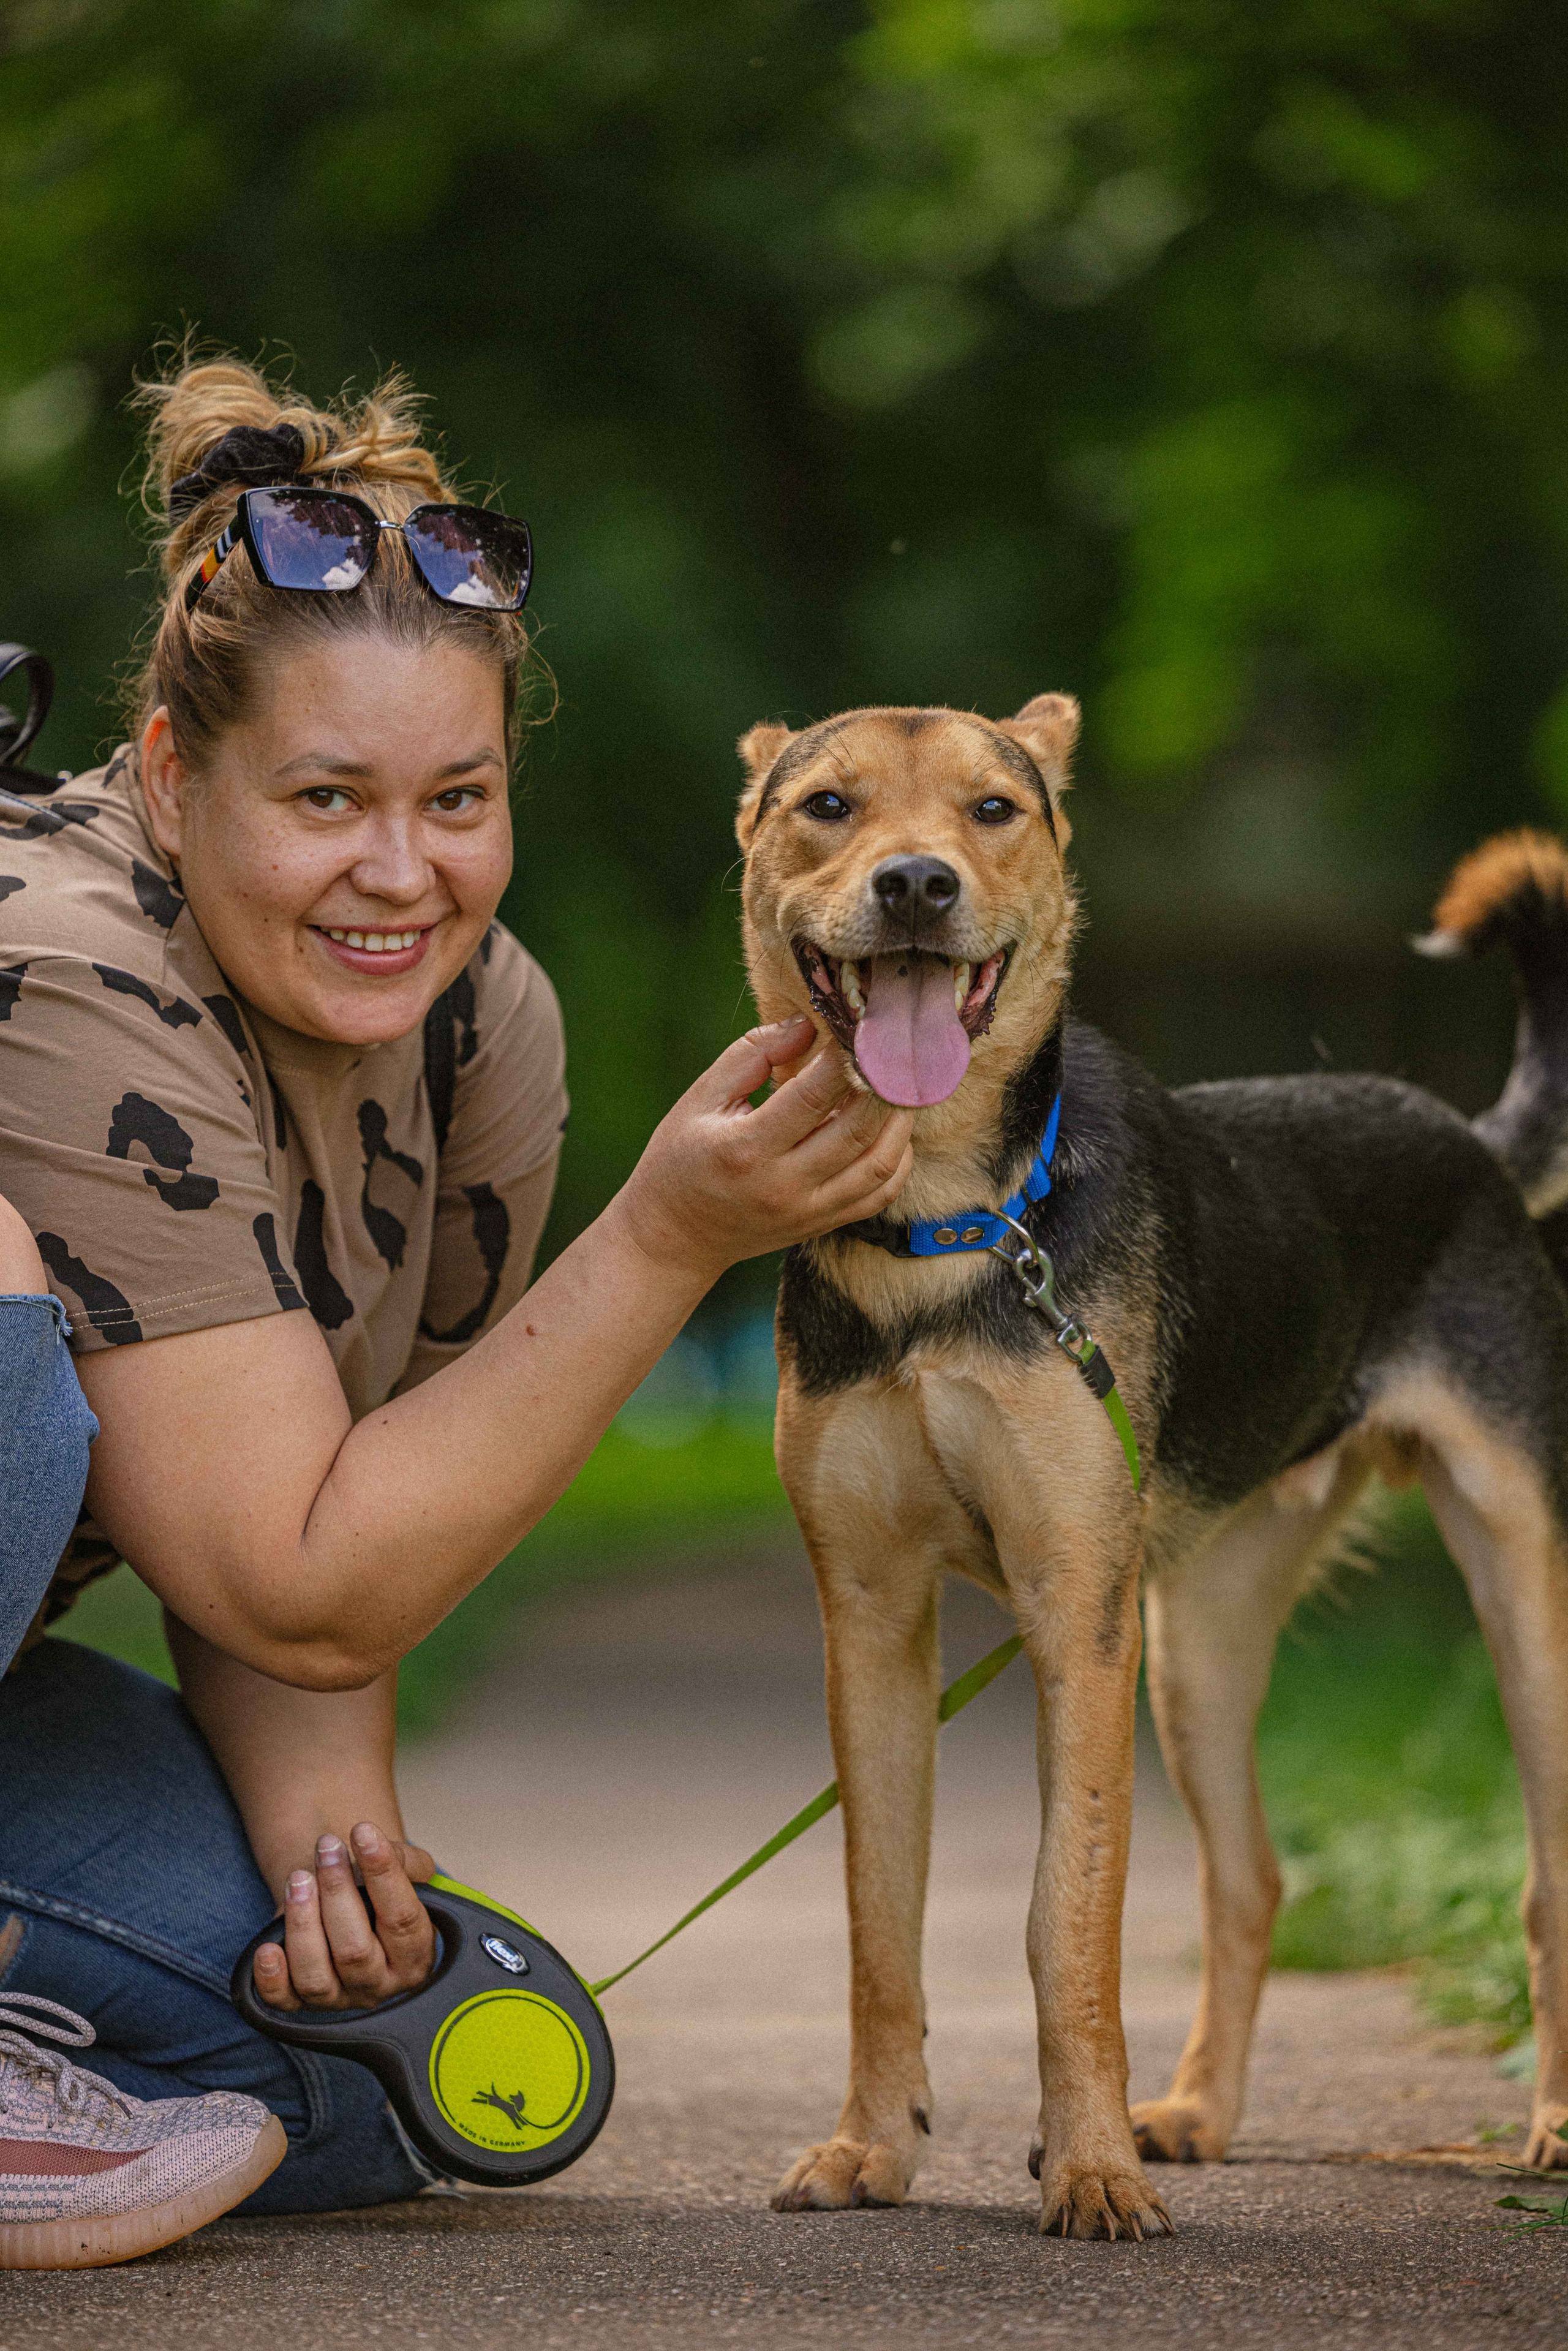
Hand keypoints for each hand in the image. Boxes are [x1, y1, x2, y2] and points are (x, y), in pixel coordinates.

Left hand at [251, 1822, 436, 2011]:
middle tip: (326, 1846)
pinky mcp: (301, 2005)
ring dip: (302, 1924)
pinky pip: (282, 2001)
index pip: (403, 1919)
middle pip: (356, 1951)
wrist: (349, 1913)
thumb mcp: (407, 1873)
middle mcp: (380, 1985)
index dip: (383, 1873)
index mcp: (416, 1956)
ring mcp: (340, 1999)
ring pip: (316, 1976)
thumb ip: (404, 1861)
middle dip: (337, 1892)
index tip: (362, 1830)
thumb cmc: (379, 1893)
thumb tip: (376, 1847)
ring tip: (298, 1879)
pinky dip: (271, 1978)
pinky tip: (266, 1948)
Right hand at [613, 1017, 913, 1279]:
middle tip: (892, 1050)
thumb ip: (753, 1055)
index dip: (844, 1057)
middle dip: (883, 1084)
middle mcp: (783, 1185)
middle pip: (858, 1129)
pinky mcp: (823, 1224)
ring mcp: (808, 1211)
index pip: (814, 1094)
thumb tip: (808, 1024)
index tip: (857, 1027)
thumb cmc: (681, 1158)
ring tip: (898, 1085)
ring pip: (880, 1164)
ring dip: (899, 1120)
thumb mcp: (702, 1098)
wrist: (675, 1236)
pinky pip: (880, 1195)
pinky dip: (897, 1159)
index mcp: (746, 1148)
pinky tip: (891, 1130)